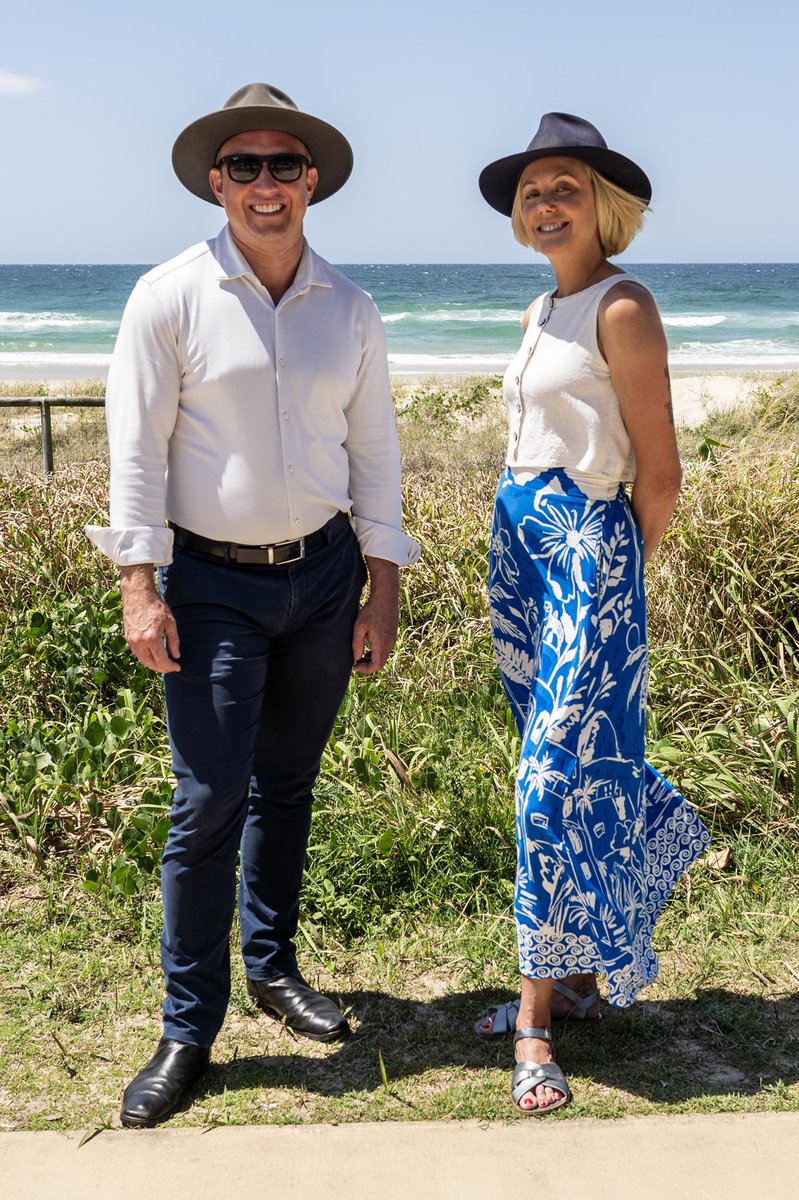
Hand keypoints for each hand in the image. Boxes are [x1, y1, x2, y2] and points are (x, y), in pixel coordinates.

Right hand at [120, 564, 180, 673]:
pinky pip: (138, 654)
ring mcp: (132, 642)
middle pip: (152, 664)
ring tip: (164, 663)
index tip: (178, 667)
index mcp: (152, 639)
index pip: (162, 661)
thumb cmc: (156, 607)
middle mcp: (140, 643)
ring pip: (144, 661)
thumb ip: (173, 641)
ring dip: (154, 665)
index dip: (171, 667)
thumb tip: (176, 656)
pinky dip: (147, 658)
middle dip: (163, 668)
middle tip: (172, 667)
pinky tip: (154, 656)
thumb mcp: (170, 623)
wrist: (138, 595)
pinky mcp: (128, 639)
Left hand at [352, 557, 398, 675]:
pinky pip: (386, 649)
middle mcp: (390, 644)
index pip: (376, 666)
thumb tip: (357, 658)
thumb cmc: (371, 611)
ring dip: (373, 659)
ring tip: (361, 654)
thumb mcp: (359, 628)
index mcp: (381, 644)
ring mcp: (393, 639)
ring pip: (384, 657)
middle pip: (381, 663)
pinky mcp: (394, 634)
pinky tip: (369, 644)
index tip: (356, 665)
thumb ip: (357, 645)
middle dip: (368, 665)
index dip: (365, 670)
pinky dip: (378, 652)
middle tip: (357, 661)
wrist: (386, 597)